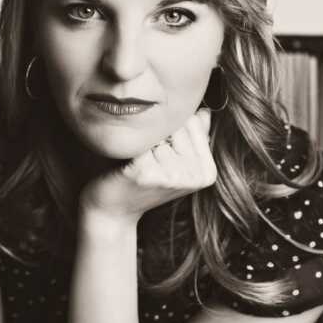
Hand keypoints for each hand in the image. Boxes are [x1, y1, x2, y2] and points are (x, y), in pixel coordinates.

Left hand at [78, 107, 216, 226]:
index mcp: (207, 172)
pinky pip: (139, 140)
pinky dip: (129, 146)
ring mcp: (171, 176)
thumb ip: (193, 137)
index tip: (161, 151)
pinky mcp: (146, 173)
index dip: (171, 128)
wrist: (114, 210)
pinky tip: (127, 163)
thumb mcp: (177, 162)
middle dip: (157, 134)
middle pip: (176, 125)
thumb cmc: (144, 179)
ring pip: (157, 131)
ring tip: (138, 161)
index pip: (193, 122)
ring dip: (142, 140)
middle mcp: (194, 176)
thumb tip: (204, 111)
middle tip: (147, 158)